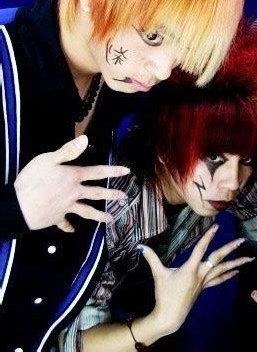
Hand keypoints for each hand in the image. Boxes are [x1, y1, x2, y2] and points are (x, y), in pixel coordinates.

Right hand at [14, 135, 129, 231]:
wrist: (18, 207)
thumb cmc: (32, 181)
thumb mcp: (48, 159)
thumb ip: (68, 150)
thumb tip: (85, 139)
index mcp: (74, 177)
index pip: (98, 172)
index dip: (113, 170)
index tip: (127, 172)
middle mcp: (74, 193)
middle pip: (97, 193)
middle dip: (112, 194)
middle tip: (124, 197)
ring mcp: (66, 207)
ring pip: (87, 211)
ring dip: (99, 215)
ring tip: (110, 219)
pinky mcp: (56, 217)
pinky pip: (65, 223)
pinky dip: (68, 226)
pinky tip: (72, 229)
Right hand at [139, 225, 252, 337]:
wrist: (170, 316)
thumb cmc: (164, 294)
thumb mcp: (158, 274)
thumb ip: (151, 258)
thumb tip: (141, 246)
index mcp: (190, 268)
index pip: (201, 248)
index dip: (209, 236)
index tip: (217, 225)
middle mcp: (201, 273)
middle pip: (218, 258)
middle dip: (231, 248)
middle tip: (243, 240)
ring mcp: (205, 281)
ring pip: (224, 269)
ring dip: (237, 263)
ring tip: (250, 257)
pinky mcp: (205, 287)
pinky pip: (220, 279)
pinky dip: (229, 274)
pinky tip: (238, 271)